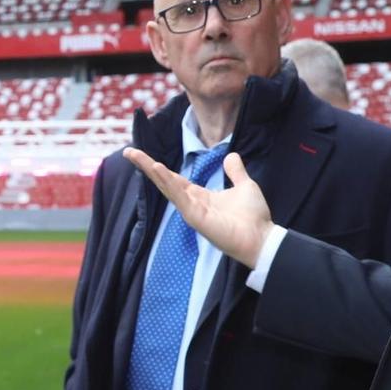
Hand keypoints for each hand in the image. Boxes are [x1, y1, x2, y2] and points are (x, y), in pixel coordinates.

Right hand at [122, 148, 271, 266]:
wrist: (262, 238)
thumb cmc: (254, 217)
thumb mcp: (244, 186)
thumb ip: (235, 172)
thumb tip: (231, 155)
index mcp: (200, 196)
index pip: (174, 179)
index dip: (159, 167)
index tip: (142, 155)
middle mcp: (192, 203)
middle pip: (164, 181)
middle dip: (146, 166)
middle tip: (128, 152)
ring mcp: (192, 211)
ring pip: (167, 187)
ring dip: (152, 171)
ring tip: (136, 156)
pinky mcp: (196, 218)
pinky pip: (179, 197)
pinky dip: (168, 183)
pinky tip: (158, 169)